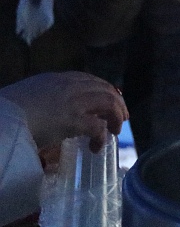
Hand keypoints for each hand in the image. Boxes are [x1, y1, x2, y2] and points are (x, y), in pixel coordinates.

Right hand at [0, 72, 127, 151]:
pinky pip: (98, 126)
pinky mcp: (73, 120)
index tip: (110, 99)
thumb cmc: (7, 111)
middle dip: (117, 103)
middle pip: (105, 89)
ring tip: (114, 131)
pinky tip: (96, 146)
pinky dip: (101, 136)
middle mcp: (70, 86)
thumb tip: (51, 112)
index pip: (89, 79)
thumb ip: (44, 98)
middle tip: (121, 117)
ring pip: (109, 102)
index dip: (104, 89)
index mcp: (57, 79)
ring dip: (116, 117)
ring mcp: (73, 102)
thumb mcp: (28, 96)